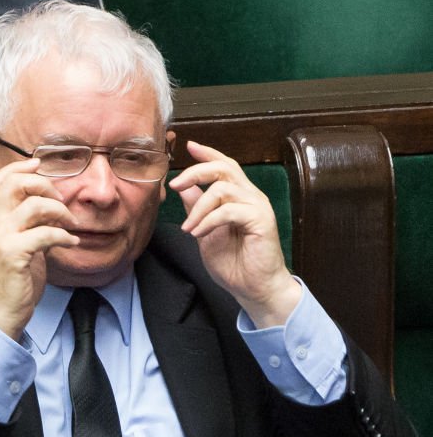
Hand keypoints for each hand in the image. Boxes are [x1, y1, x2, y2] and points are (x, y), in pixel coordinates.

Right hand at [0, 160, 79, 339]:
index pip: (0, 180)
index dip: (20, 167)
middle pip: (15, 184)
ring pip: (33, 206)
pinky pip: (45, 234)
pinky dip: (64, 236)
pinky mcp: (14, 255)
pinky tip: (72, 243)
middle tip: (61, 200)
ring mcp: (2, 239)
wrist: (1, 312)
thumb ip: (30, 224)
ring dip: (60, 211)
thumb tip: (52, 206)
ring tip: (71, 224)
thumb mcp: (19, 244)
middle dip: (44, 185)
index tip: (40, 164)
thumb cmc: (14, 279)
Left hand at [170, 141, 300, 326]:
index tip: (188, 146)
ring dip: (199, 208)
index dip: (208, 154)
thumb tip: (183, 188)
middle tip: (175, 183)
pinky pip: (229, 210)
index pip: (225, 165)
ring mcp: (257, 207)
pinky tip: (199, 234)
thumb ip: (197, 209)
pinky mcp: (260, 220)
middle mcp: (250, 197)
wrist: (254, 290)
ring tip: (189, 228)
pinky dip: (208, 220)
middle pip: (224, 167)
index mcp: (239, 197)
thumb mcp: (205, 232)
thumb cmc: (234, 264)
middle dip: (196, 171)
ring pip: (223, 188)